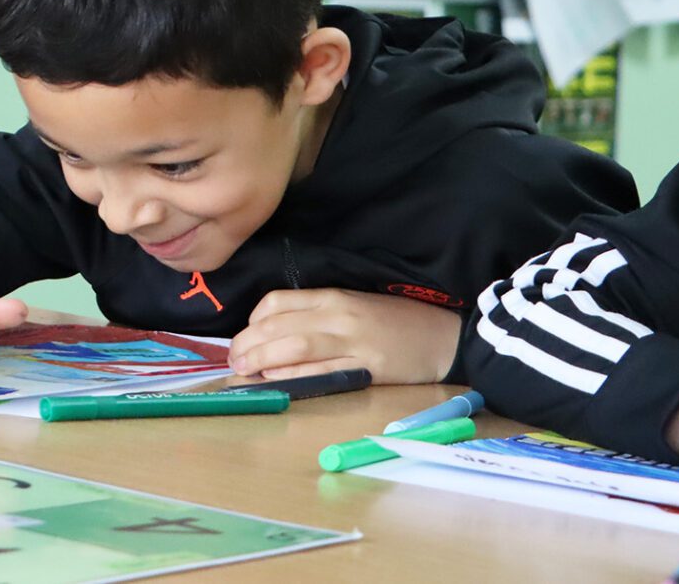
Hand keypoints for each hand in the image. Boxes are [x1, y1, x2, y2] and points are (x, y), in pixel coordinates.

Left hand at [227, 288, 460, 384]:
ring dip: (262, 360)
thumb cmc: (397, 322)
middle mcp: (337, 316)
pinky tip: (276, 380)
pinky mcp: (367, 367)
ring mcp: (352, 341)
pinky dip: (293, 376)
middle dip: (247, 344)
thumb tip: (275, 333)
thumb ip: (317, 316)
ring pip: (294, 347)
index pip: (277, 302)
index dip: (252, 321)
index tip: (244, 336)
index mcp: (332, 297)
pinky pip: (322, 372)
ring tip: (243, 371)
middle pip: (278, 326)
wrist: (445, 336)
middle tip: (232, 359)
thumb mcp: (354, 306)